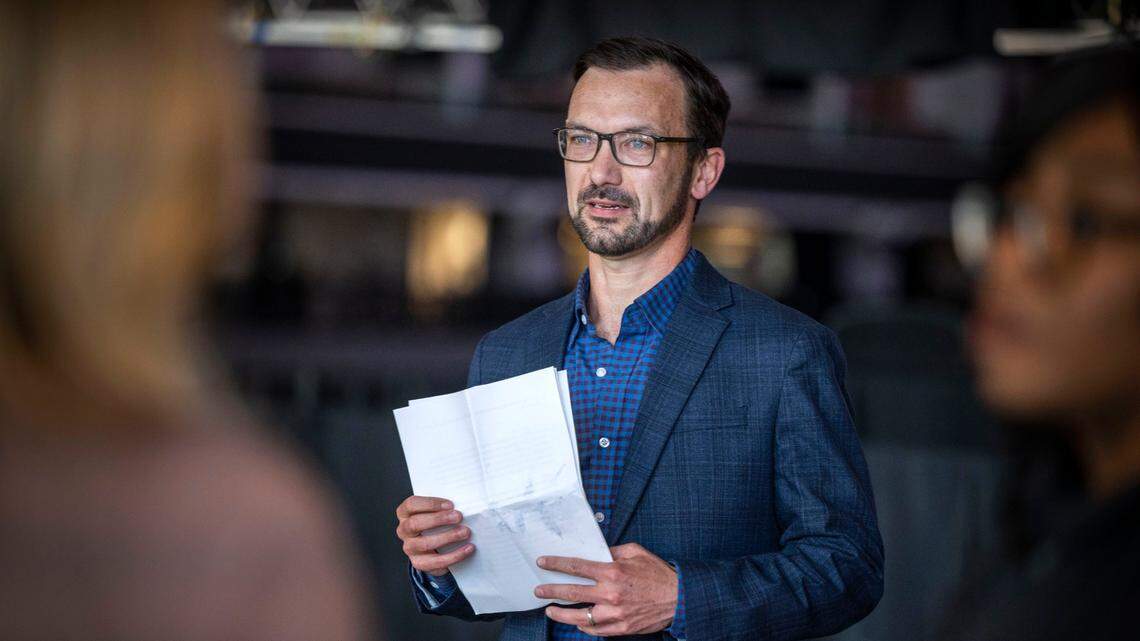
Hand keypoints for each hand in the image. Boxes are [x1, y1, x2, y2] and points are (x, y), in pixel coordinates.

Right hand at [395, 495, 474, 576]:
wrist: (435, 549)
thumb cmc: (438, 524)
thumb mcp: (437, 512)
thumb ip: (444, 508)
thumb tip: (464, 503)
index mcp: (405, 513)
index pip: (411, 504)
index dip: (430, 504)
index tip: (451, 505)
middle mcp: (403, 530)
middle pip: (414, 523)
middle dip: (438, 519)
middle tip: (458, 516)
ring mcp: (409, 548)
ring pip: (424, 544)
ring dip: (447, 537)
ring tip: (465, 532)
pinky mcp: (419, 563)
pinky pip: (436, 562)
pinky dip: (454, 555)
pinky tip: (468, 549)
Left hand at [535, 543, 677, 636]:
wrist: (679, 598)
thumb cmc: (658, 573)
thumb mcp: (636, 552)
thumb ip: (613, 551)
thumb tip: (597, 552)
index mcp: (612, 572)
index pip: (576, 567)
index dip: (556, 564)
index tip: (543, 562)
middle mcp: (610, 594)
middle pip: (572, 593)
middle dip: (551, 591)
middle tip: (539, 591)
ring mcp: (614, 614)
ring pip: (579, 617)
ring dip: (561, 614)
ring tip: (550, 611)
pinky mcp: (621, 628)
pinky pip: (595, 630)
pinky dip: (584, 627)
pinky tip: (576, 623)